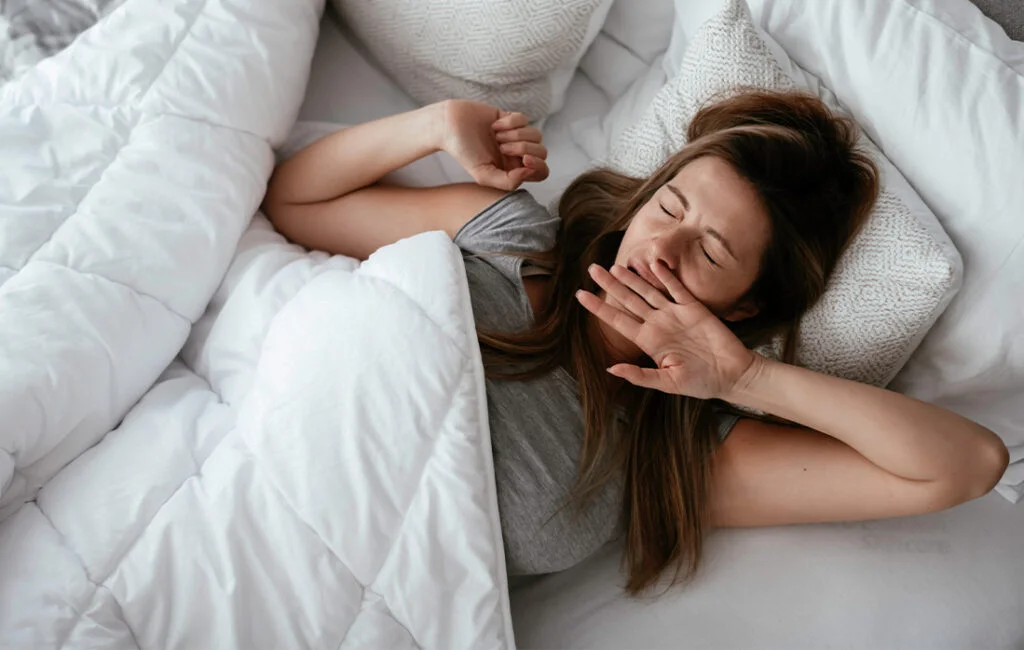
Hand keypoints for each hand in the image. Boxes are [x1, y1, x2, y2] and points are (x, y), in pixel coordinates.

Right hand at [438, 100, 549, 190]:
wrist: (450, 126)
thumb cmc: (464, 153)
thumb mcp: (483, 175)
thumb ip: (508, 181)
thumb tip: (529, 171)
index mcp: (513, 170)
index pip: (541, 172)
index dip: (539, 166)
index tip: (524, 160)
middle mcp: (517, 154)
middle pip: (542, 152)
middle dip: (524, 148)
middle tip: (502, 147)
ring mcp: (516, 135)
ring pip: (536, 135)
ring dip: (516, 135)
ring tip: (497, 136)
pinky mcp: (512, 118)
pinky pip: (524, 119)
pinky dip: (510, 122)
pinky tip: (495, 125)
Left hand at [575, 261, 758, 399]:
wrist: (732, 374)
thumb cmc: (701, 382)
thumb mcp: (668, 383)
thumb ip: (639, 376)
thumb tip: (611, 369)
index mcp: (649, 341)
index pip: (618, 320)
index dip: (598, 308)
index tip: (579, 295)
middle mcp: (658, 324)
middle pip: (628, 300)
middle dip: (610, 284)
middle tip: (592, 269)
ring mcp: (675, 314)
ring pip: (648, 291)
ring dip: (633, 278)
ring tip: (615, 265)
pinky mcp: (694, 307)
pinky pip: (676, 288)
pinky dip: (665, 275)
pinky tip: (653, 262)